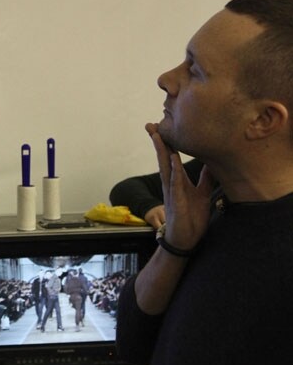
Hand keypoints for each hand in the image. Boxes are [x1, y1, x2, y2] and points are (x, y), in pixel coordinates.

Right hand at [145, 123, 214, 250]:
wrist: (185, 239)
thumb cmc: (191, 218)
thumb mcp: (202, 195)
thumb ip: (205, 180)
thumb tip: (212, 164)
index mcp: (177, 181)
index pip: (171, 158)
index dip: (167, 142)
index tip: (162, 127)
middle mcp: (171, 183)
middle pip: (163, 158)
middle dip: (158, 142)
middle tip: (150, 125)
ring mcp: (171, 192)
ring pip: (165, 167)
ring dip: (161, 151)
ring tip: (158, 136)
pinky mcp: (175, 202)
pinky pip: (174, 184)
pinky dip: (174, 172)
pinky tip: (174, 161)